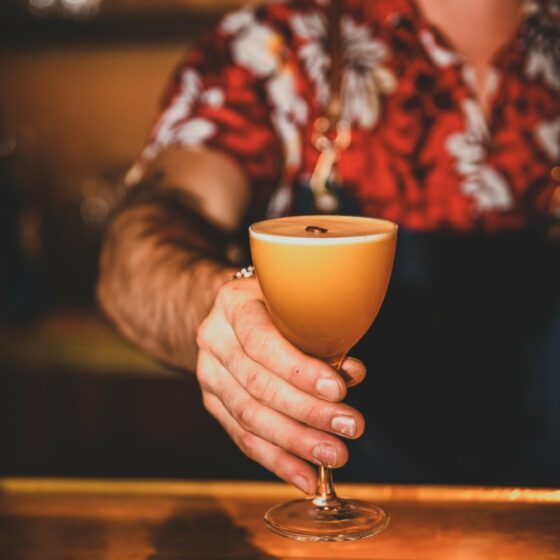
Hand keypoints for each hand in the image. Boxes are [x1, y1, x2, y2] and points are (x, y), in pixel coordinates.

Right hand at [196, 278, 365, 494]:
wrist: (234, 314)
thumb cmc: (276, 306)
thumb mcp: (296, 304)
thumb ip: (322, 334)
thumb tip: (352, 372)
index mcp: (234, 305)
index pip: (261, 342)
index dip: (299, 370)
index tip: (338, 389)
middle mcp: (214, 339)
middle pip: (257, 384)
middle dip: (307, 411)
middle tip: (350, 426)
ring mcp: (209, 374)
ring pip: (249, 417)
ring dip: (296, 442)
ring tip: (334, 455)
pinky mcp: (213, 402)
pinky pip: (242, 438)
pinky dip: (277, 460)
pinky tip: (306, 475)